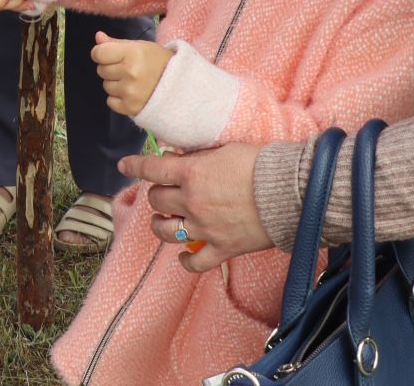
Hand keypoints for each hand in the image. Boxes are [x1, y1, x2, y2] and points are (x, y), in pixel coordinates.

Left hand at [91, 31, 172, 116]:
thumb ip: (116, 43)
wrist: (180, 85)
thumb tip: (97, 37)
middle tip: (127, 68)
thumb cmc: (157, 61)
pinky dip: (117, 98)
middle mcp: (131, 73)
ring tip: (132, 81)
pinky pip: (110, 102)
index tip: (107, 54)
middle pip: (101, 70)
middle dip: (110, 68)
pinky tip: (131, 93)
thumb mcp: (139, 46)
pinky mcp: (131, 108)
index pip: (99, 53)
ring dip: (114, 83)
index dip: (100, 53)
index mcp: (133, 53)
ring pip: (106, 86)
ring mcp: (130, 92)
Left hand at [118, 144, 271, 271]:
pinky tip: (183, 256)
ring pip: (165, 231)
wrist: (289, 193)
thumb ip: (200, 156)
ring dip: (160, 225)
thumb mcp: (225, 150)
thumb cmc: (262, 164)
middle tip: (163, 192)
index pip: (152, 168)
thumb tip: (182, 157)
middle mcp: (192, 201)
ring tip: (163, 221)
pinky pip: (194, 262)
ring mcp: (205, 227)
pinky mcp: (221, 248)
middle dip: (156, 194)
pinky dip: (185, 260)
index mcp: (192, 172)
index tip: (123, 165)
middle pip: (157, 200)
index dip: (134, 166)